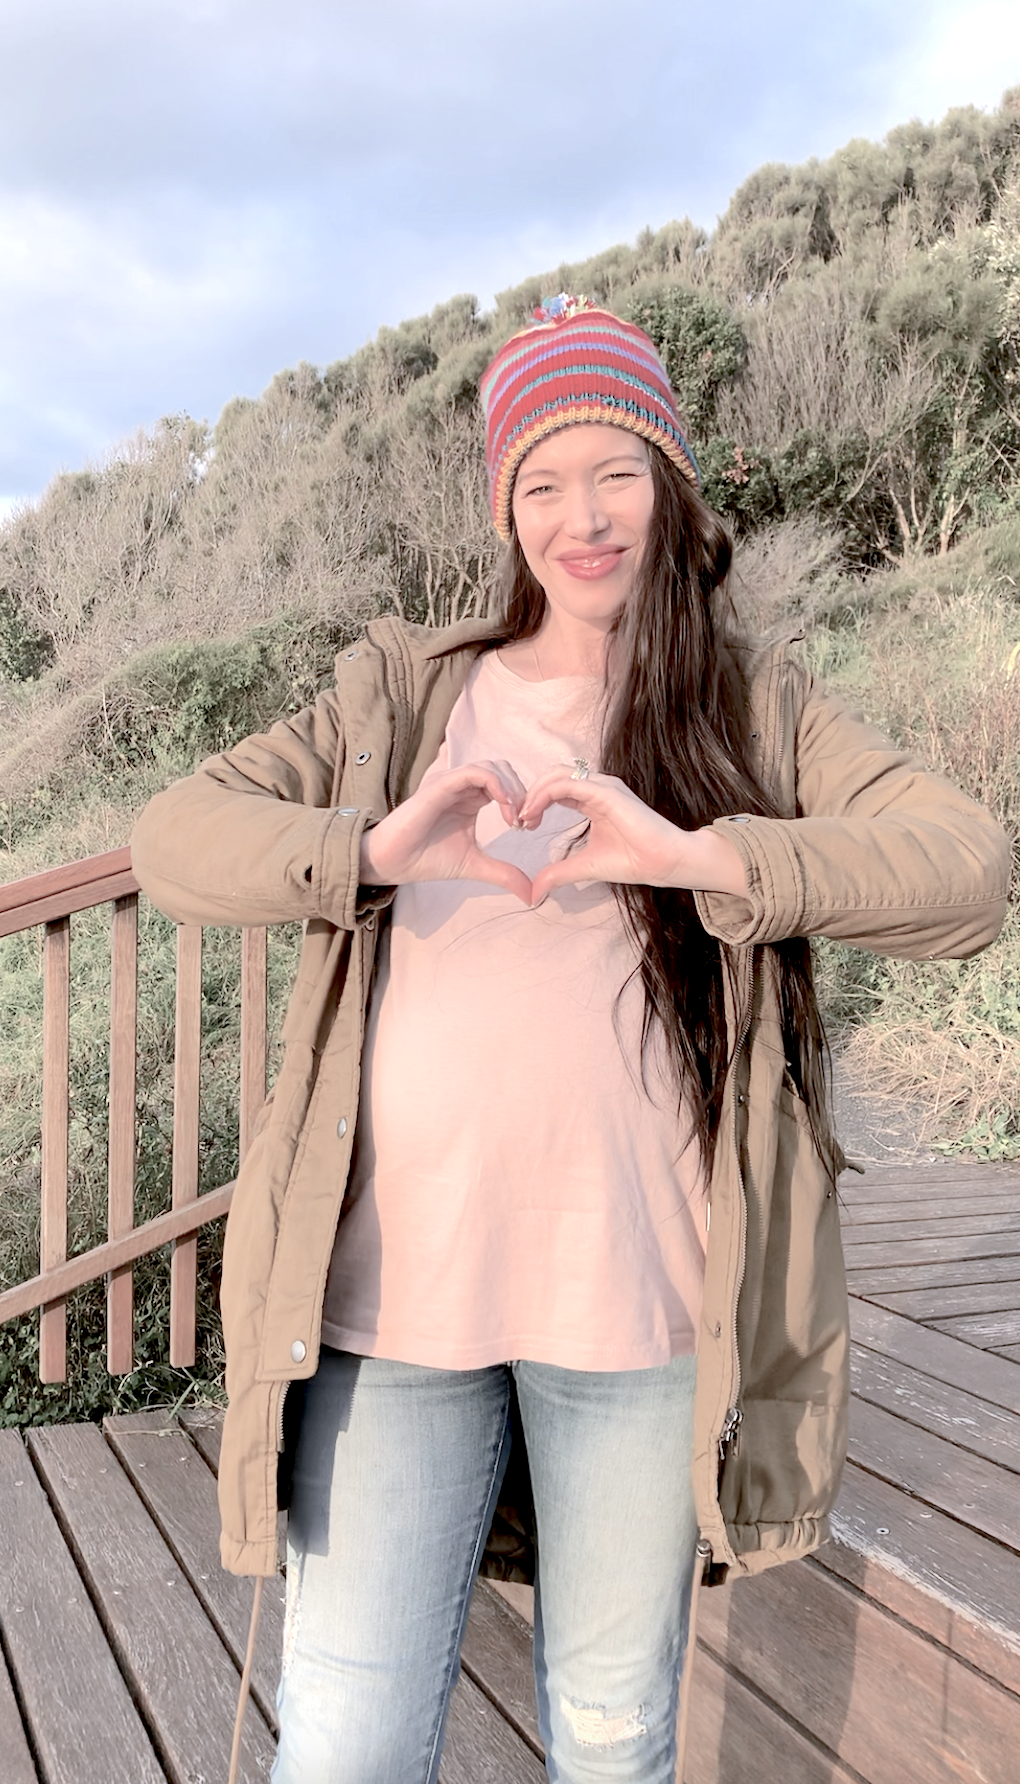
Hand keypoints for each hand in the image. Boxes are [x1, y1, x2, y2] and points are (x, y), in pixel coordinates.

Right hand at [359, 760, 531, 902]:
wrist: (394, 862)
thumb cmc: (427, 858)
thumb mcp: (475, 865)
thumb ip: (504, 874)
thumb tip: (532, 895)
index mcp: (472, 799)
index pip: (507, 784)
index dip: (524, 800)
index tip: (529, 827)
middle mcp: (462, 786)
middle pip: (505, 770)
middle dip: (522, 792)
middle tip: (526, 821)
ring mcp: (451, 783)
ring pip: (493, 767)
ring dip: (512, 789)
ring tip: (515, 817)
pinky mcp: (441, 785)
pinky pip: (474, 772)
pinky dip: (495, 784)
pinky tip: (504, 805)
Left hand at [517, 768, 748, 904]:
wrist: (663, 862)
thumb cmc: (633, 861)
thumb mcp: (584, 866)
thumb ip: (558, 873)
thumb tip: (534, 891)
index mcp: (593, 799)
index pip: (556, 788)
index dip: (534, 802)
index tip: (523, 826)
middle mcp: (597, 787)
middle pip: (552, 776)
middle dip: (530, 794)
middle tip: (519, 820)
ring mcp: (603, 786)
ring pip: (556, 775)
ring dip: (534, 793)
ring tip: (524, 817)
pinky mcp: (607, 792)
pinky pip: (567, 785)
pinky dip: (545, 795)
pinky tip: (533, 814)